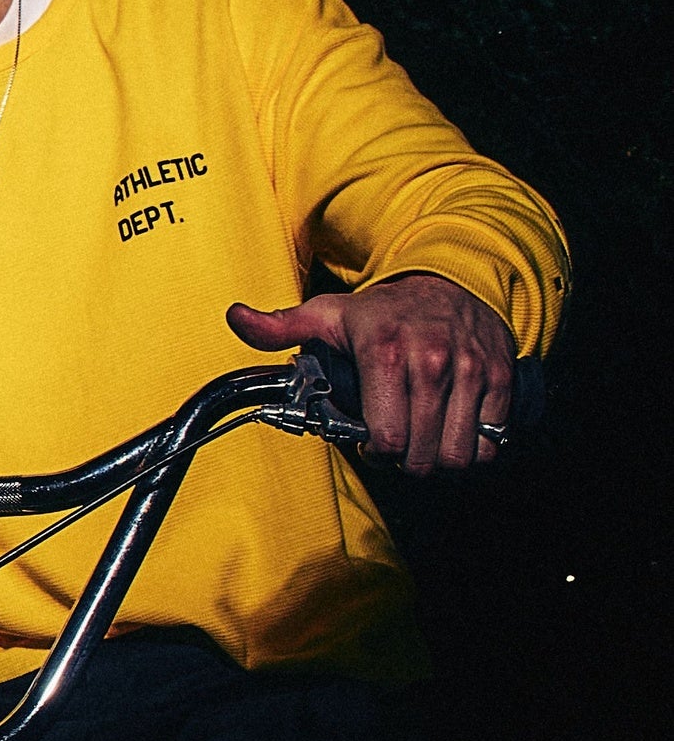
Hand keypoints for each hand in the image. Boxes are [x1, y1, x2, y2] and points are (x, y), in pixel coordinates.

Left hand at [224, 274, 513, 475]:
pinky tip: (454, 434)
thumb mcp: (328, 314)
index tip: (371, 443)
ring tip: (425, 443)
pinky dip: (476, 449)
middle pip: (422, 454)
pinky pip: (494, 440)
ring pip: (460, 453)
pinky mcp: (503, 378)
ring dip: (440, 460)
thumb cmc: (385, 310)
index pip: (385, 438)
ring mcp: (472, 370)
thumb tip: (237, 318)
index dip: (375, 453)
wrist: (454, 279)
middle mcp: (431, 361)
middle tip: (398, 446)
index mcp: (383, 352)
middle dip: (405, 461)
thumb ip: (280, 326)